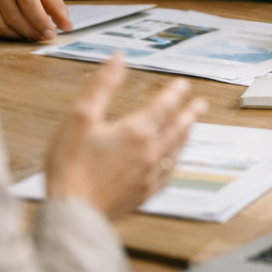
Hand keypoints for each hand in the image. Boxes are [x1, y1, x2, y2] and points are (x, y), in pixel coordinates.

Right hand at [0, 0, 72, 41]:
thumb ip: (59, 10)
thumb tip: (68, 27)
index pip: (28, 3)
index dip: (40, 21)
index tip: (51, 34)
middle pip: (14, 17)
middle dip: (32, 31)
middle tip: (44, 37)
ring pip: (2, 27)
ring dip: (20, 37)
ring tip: (34, 35)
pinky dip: (8, 38)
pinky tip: (20, 34)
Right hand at [46, 55, 206, 219]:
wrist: (73, 212)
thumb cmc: (71, 165)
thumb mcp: (80, 117)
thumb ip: (102, 86)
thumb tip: (118, 60)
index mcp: (136, 132)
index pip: (163, 106)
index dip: (174, 93)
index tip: (183, 84)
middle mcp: (149, 154)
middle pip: (177, 129)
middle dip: (190, 114)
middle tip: (200, 105)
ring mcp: (149, 177)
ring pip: (176, 151)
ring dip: (185, 136)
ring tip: (191, 128)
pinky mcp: (143, 195)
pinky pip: (168, 175)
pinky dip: (174, 162)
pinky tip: (172, 163)